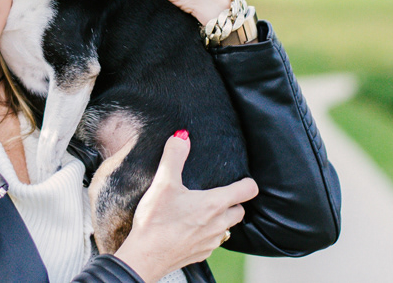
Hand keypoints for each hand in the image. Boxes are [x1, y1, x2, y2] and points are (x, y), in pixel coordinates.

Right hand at [113, 132, 258, 281]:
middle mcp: (218, 224)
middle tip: (217, 193)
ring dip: (221, 218)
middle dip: (233, 201)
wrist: (145, 257)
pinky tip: (190, 229)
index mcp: (214, 204)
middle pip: (240, 210)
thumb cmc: (155, 221)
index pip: (247, 191)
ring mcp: (211, 242)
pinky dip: (208, 234)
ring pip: (227, 228)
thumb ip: (174, 156)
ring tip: (202, 211)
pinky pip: (213, 242)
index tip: (241, 179)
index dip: (247, 182)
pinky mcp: (201, 254)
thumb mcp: (162, 183)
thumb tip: (182, 136)